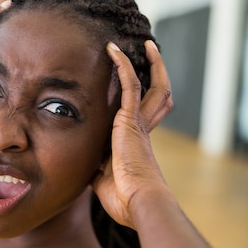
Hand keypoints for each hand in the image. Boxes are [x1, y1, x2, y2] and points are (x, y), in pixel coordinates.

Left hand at [92, 40, 172, 227]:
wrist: (139, 203)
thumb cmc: (124, 200)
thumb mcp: (104, 181)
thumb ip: (96, 170)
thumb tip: (87, 169)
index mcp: (138, 145)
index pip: (147, 116)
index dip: (147, 101)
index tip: (140, 88)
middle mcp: (143, 130)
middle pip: (159, 95)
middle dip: (158, 74)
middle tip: (152, 55)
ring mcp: (139, 124)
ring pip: (152, 85)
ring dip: (149, 63)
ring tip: (144, 44)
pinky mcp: (131, 120)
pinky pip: (129, 84)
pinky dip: (122, 65)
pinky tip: (113, 50)